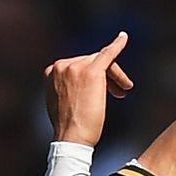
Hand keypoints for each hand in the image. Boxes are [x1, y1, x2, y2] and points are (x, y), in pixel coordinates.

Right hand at [44, 31, 133, 146]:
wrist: (72, 137)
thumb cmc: (70, 127)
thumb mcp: (63, 102)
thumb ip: (68, 88)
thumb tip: (79, 88)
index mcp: (51, 71)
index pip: (79, 65)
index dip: (95, 77)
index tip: (106, 90)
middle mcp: (62, 65)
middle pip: (92, 61)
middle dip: (108, 76)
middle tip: (121, 93)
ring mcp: (76, 67)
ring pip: (102, 62)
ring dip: (116, 75)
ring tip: (124, 90)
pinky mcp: (92, 72)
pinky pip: (107, 54)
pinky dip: (117, 45)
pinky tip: (124, 37)